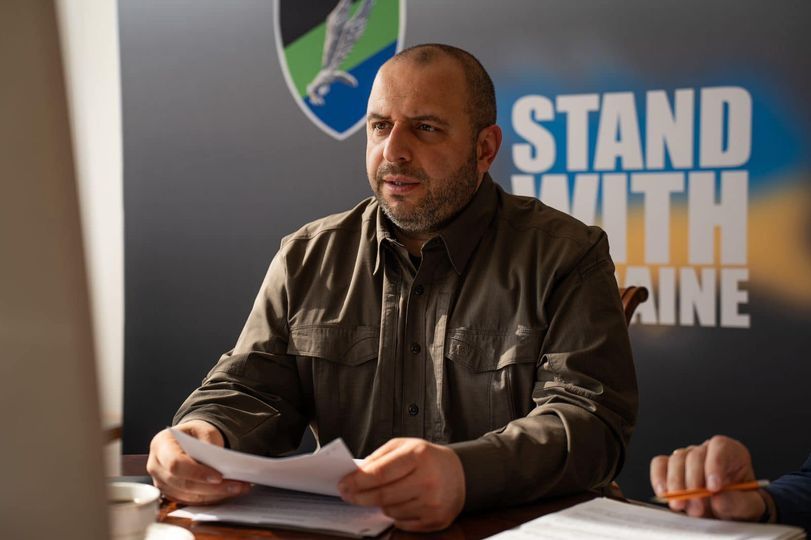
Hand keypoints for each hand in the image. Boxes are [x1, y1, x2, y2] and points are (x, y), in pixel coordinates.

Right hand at [146, 420, 249, 503]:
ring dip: (214, 495)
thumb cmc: (193, 434)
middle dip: (212, 488)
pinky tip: (227, 493)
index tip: (218, 476)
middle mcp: (156, 466)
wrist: (186, 440)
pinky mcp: (170, 493)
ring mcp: (161, 482)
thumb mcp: (204, 429)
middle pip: (183, 484)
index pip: (176, 463)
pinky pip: (190, 501)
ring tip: (238, 488)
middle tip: (236, 485)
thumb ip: (209, 443)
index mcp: (161, 445)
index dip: (197, 472)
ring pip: (187, 496)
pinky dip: (210, 498)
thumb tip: (219, 463)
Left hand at [337, 438, 465, 531]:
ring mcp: (432, 503)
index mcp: (418, 456)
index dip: (357, 481)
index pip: (380, 473)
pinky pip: (402, 523)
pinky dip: (396, 515)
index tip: (343, 484)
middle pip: (382, 495)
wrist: (460, 474)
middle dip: (360, 496)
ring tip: (388, 493)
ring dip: (381, 504)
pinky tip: (402, 502)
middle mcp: (427, 480)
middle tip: (348, 494)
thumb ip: (378, 458)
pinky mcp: (435, 520)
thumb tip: (355, 475)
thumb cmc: (426, 458)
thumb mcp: (404, 446)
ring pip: (390, 511)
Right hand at [650, 435, 767, 520]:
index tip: (713, 488)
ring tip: (682, 506)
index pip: (719, 446)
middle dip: (693, 482)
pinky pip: (659, 465)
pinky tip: (665, 493)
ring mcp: (687, 457)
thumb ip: (738, 503)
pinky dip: (659, 478)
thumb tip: (718, 499)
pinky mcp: (670, 467)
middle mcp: (707, 451)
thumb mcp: (749, 507)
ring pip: (676, 460)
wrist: (726, 514)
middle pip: (694, 455)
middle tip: (697, 507)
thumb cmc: (739, 505)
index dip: (714, 464)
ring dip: (677, 485)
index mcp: (731, 452)